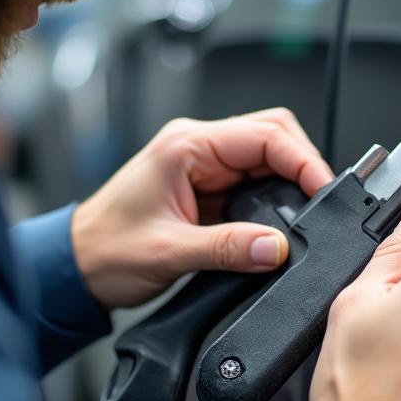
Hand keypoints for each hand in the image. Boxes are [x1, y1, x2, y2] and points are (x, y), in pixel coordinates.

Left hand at [71, 109, 332, 311]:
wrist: (76, 266)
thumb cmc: (106, 250)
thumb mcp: (170, 253)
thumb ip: (228, 249)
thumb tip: (276, 248)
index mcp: (186, 145)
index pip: (264, 134)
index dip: (302, 159)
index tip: (323, 189)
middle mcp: (197, 146)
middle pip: (273, 134)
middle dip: (303, 163)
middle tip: (321, 200)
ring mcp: (204, 163)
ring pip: (267, 155)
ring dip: (290, 179)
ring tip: (307, 211)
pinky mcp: (208, 185)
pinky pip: (254, 179)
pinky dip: (275, 195)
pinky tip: (282, 217)